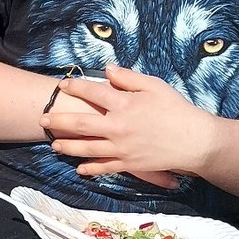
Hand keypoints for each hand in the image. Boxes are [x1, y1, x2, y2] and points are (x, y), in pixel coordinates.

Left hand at [41, 62, 218, 189]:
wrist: (195, 141)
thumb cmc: (177, 110)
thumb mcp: (155, 86)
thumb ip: (129, 78)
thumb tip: (107, 70)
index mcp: (125, 104)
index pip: (92, 93)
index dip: (75, 87)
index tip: (62, 85)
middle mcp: (118, 127)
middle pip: (81, 124)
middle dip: (59, 121)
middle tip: (43, 120)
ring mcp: (122, 148)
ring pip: (87, 148)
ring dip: (68, 147)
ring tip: (53, 145)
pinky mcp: (129, 164)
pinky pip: (104, 167)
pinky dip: (90, 169)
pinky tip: (78, 168)